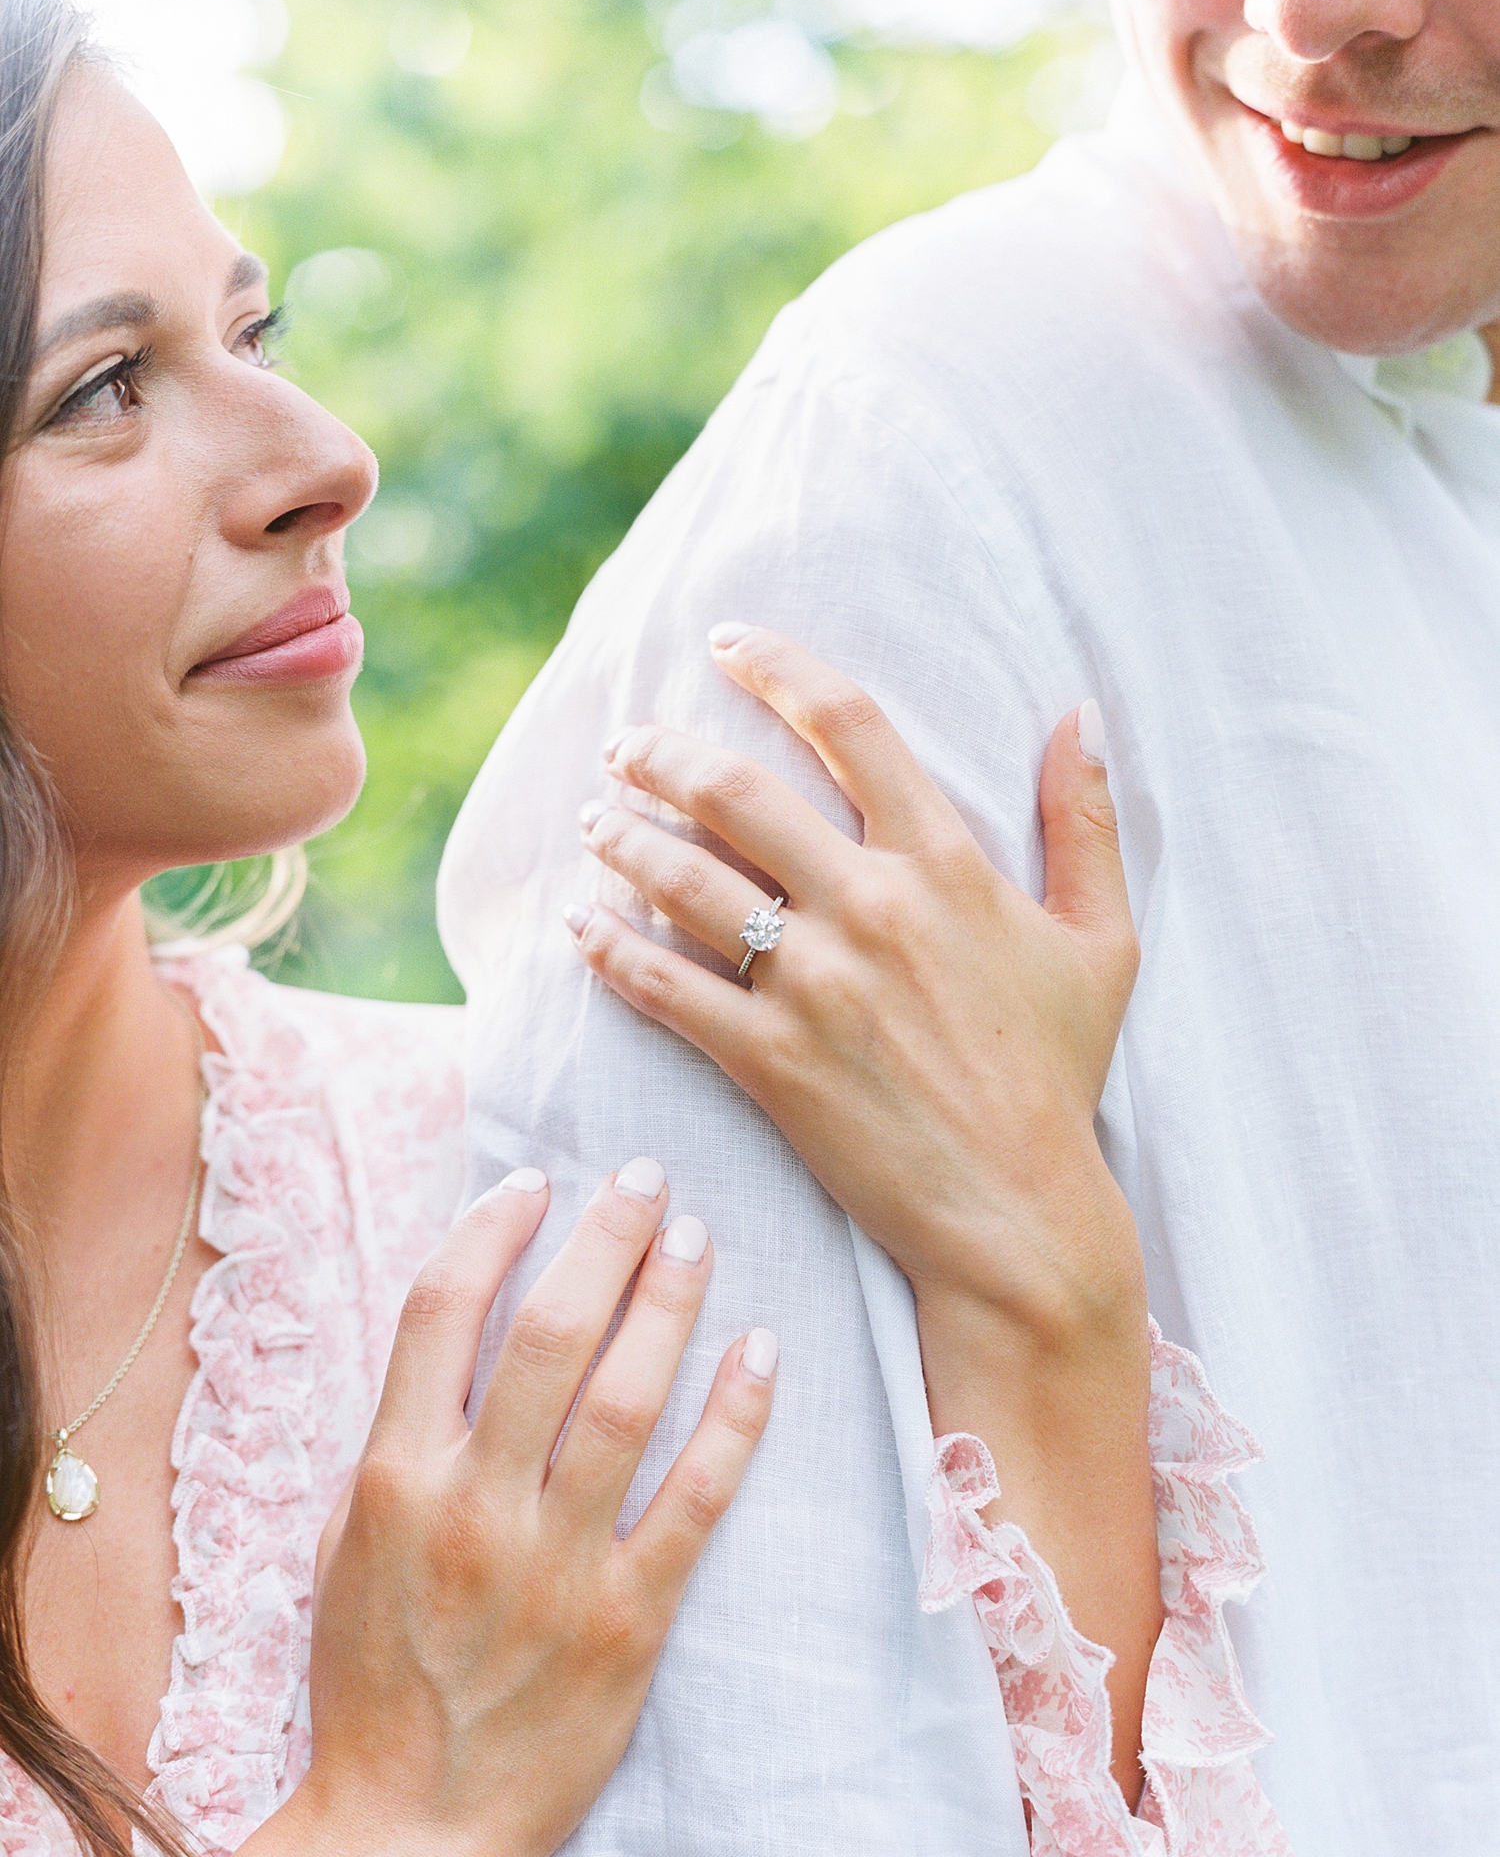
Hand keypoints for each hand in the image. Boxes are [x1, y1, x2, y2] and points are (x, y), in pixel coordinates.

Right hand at [180, 1163, 775, 1856]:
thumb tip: (461, 1326)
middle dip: (602, 1238)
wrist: (406, 1826)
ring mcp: (556, 1564)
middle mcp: (474, 1507)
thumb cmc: (374, 1675)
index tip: (535, 1182)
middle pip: (547, 1334)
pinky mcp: (628, 1620)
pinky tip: (758, 1353)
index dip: (493, 1228)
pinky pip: (694, 1499)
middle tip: (645, 1179)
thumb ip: (401, 1435)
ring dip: (667, 1305)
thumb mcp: (349, 1541)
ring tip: (694, 1241)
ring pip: (624, 1400)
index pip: (441, 1312)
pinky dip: (733, 1419)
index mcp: (394, 1477)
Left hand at [567, 627, 1158, 1800]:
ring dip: (623, 838)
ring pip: (685, 880)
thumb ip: (1088, 823)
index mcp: (947, 864)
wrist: (1017, 1212)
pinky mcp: (770, 1062)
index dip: (777, 666)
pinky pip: (666, 987)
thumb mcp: (1102, 943)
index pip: (848, 724)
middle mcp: (872, 907)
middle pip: (736, 791)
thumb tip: (1080, 717)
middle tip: (625, 741)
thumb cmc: (1058, 1075)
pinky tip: (581, 925)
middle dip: (664, 752)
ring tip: (593, 820)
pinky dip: (611, 949)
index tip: (725, 644)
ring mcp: (814, 985)